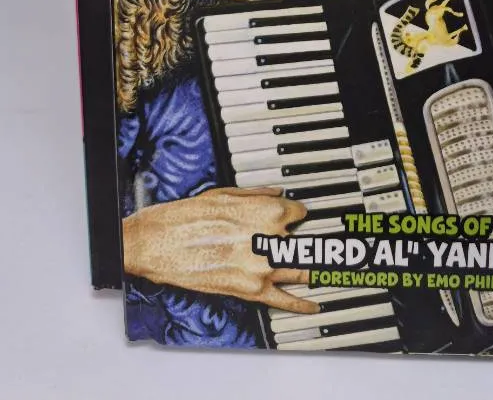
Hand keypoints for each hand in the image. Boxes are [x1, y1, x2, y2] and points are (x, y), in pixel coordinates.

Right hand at [122, 187, 317, 311]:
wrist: (161, 242)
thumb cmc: (189, 215)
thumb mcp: (227, 193)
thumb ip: (258, 195)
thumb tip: (277, 193)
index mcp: (269, 211)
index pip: (299, 212)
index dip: (294, 214)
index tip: (294, 218)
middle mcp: (272, 239)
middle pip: (302, 241)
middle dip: (304, 242)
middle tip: (311, 244)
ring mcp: (264, 267)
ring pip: (301, 269)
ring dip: (312, 270)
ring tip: (325, 272)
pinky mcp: (251, 290)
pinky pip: (284, 300)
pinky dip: (302, 304)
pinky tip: (313, 304)